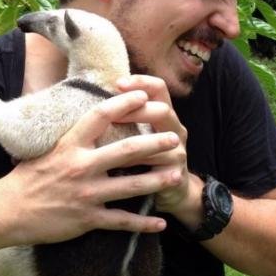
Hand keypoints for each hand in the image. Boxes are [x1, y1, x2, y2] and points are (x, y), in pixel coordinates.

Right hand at [2, 90, 182, 244]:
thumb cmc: (27, 177)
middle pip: (127, 150)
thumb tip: (92, 120)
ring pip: (131, 185)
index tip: (144, 97)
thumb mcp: (46, 149)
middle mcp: (81, 166)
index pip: (101, 116)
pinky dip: (143, 224)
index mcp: (70, 145)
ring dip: (157, 180)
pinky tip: (160, 224)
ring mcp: (87, 194)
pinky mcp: (88, 219)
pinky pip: (121, 221)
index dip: (124, 103)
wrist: (8, 211)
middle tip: (175, 138)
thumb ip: (72, 137)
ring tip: (177, 175)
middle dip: (155, 143)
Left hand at [115, 76, 202, 225]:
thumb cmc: (146, 160)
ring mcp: (179, 152)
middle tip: (114, 117)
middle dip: (137, 111)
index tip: (117, 83)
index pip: (159, 88)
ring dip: (134, 144)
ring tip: (111, 148)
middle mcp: (176, 130)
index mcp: (165, 116)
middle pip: (162, 110)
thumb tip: (96, 99)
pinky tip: (119, 171)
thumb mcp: (138, 135)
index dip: (141, 82)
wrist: (171, 193)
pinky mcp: (176, 175)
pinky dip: (136, 169)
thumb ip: (125, 117)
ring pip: (159, 142)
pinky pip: (157, 170)